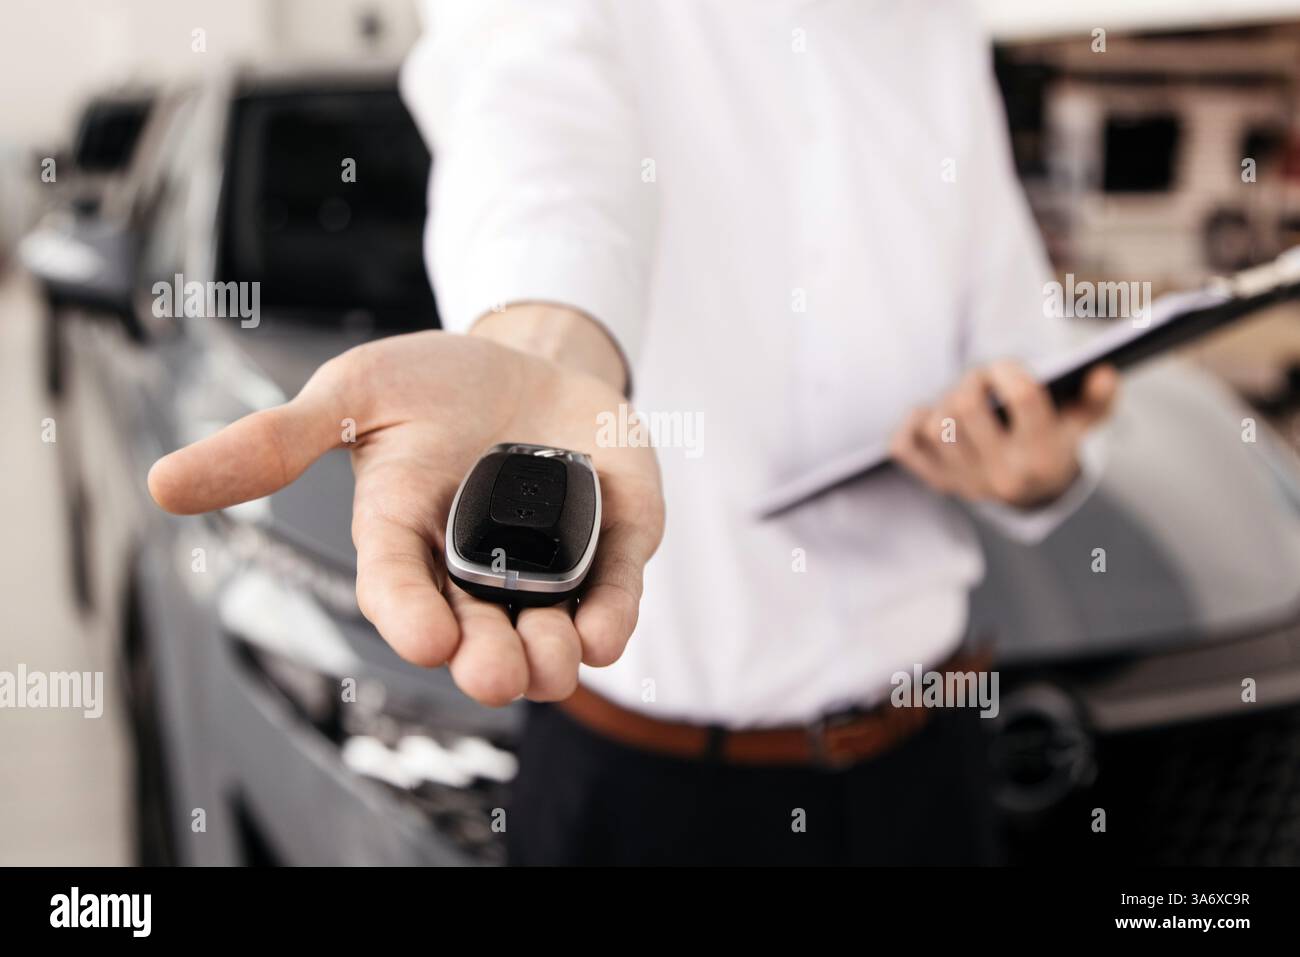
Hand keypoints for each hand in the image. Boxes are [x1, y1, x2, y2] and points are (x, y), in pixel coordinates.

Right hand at [148, 328, 663, 705]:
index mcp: (405, 542)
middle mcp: (473, 572)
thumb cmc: (432, 385)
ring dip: (552, 657)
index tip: (426, 637)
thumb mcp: (351, 396)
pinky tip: (606, 634)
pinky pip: (612, 593)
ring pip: (549, 635)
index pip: (400, 592)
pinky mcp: (608, 545)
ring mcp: (545, 564)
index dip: (410, 616)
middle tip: (496, 673)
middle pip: (478, 635)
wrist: (527, 361)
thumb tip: (162, 484)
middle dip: (488, 660)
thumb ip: (276, 443)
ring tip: (553, 658)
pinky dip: (612, 616)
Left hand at [888, 361, 1117, 507]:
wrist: (1033, 495)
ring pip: (935, 424)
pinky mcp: (938, 482)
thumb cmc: (1056, 441)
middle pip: (965, 405)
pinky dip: (911, 425)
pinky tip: (930, 417)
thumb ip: (1098, 398)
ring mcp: (966, 482)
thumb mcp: (1083, 421)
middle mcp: (1002, 476)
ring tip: (963, 400)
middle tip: (982, 378)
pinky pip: (904, 447)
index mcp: (1042, 456)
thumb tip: (1103, 372)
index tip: (1007, 367)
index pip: (1022, 397)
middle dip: (972, 379)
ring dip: (944, 401)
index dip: (1010, 369)